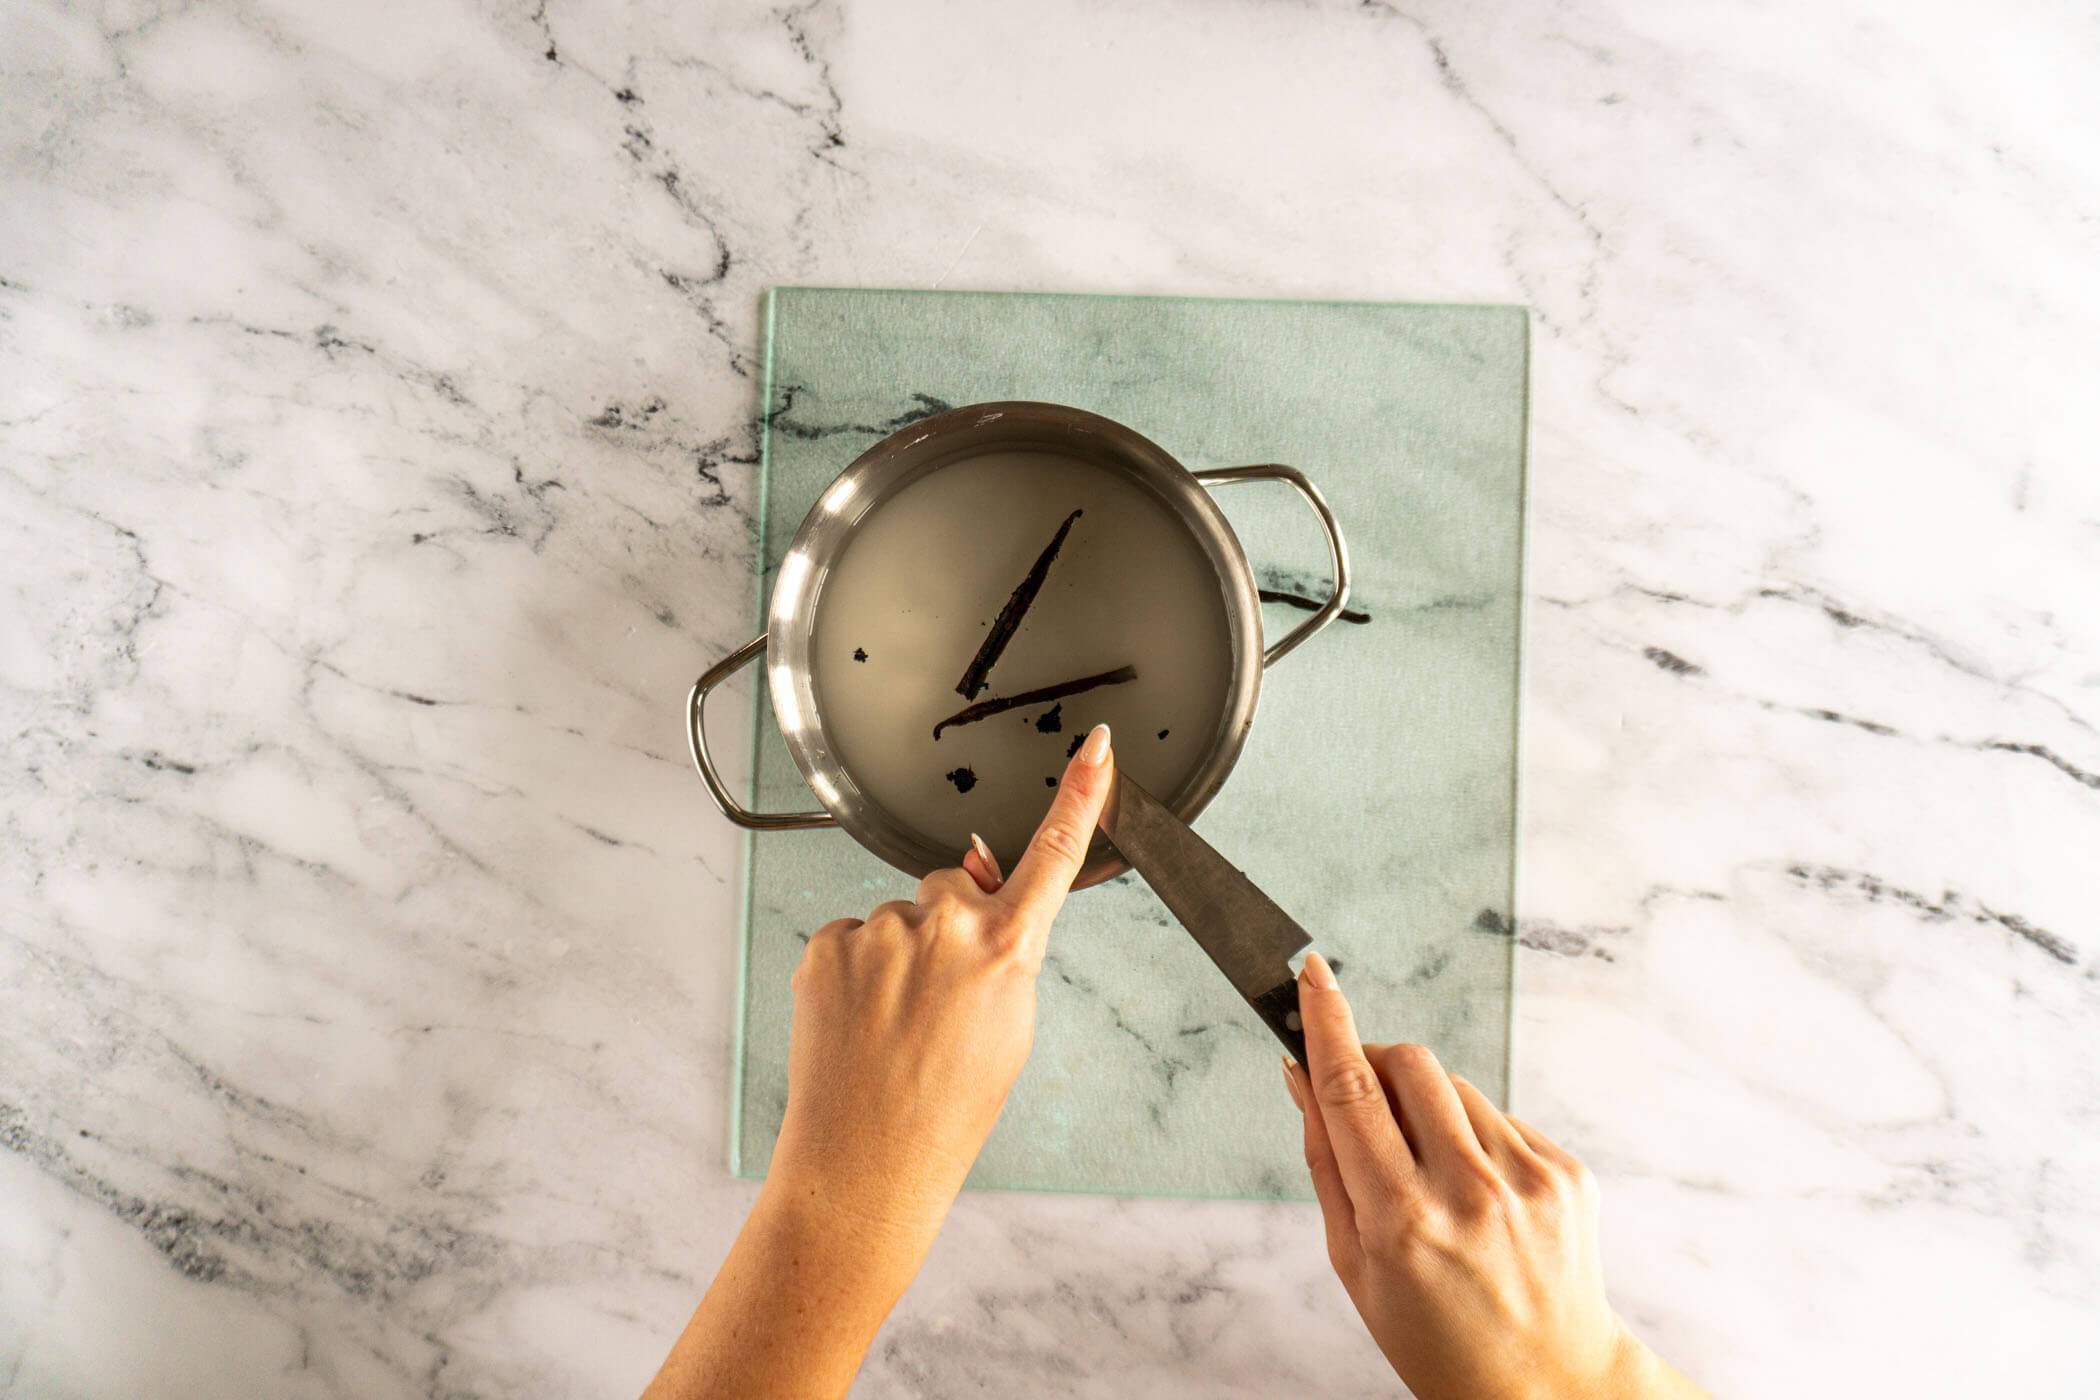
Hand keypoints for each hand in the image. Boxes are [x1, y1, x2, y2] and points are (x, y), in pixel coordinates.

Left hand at [643, 725, 1115, 1399]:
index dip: (1080, 795)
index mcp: (1006, 949)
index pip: (1054, 854)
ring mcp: (882, 931)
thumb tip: (978, 892)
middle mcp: (945, 926)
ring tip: (896, 1026)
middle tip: (941, 999)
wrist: (867, 1159)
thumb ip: (1004, 950)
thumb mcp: (1010, 1027)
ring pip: (900, 917)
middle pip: (957, 885)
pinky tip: (861, 1021)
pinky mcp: (829, 943)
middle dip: (952, 924)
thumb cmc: (946, 1108)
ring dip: (900, 956)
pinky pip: (853, 936)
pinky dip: (857, 971)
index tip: (1095, 746)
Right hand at [1283, 954, 1708, 1399]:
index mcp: (1402, 1221)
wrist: (1550, 1384)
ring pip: (1455, 1084)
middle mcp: (1468, 1192)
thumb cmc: (1436, 1336)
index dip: (1326, 1022)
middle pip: (1407, 1062)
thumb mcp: (1353, 1263)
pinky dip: (1473, 1136)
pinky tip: (1476, 1194)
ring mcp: (1527, 1179)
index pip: (1352, 1090)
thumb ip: (1326, 1161)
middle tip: (1362, 1099)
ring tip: (1429, 1177)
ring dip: (1426, 1107)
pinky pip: (1499, 1116)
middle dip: (1375, 1061)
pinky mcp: (1566, 1172)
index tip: (1311, 974)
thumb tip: (1302, 1076)